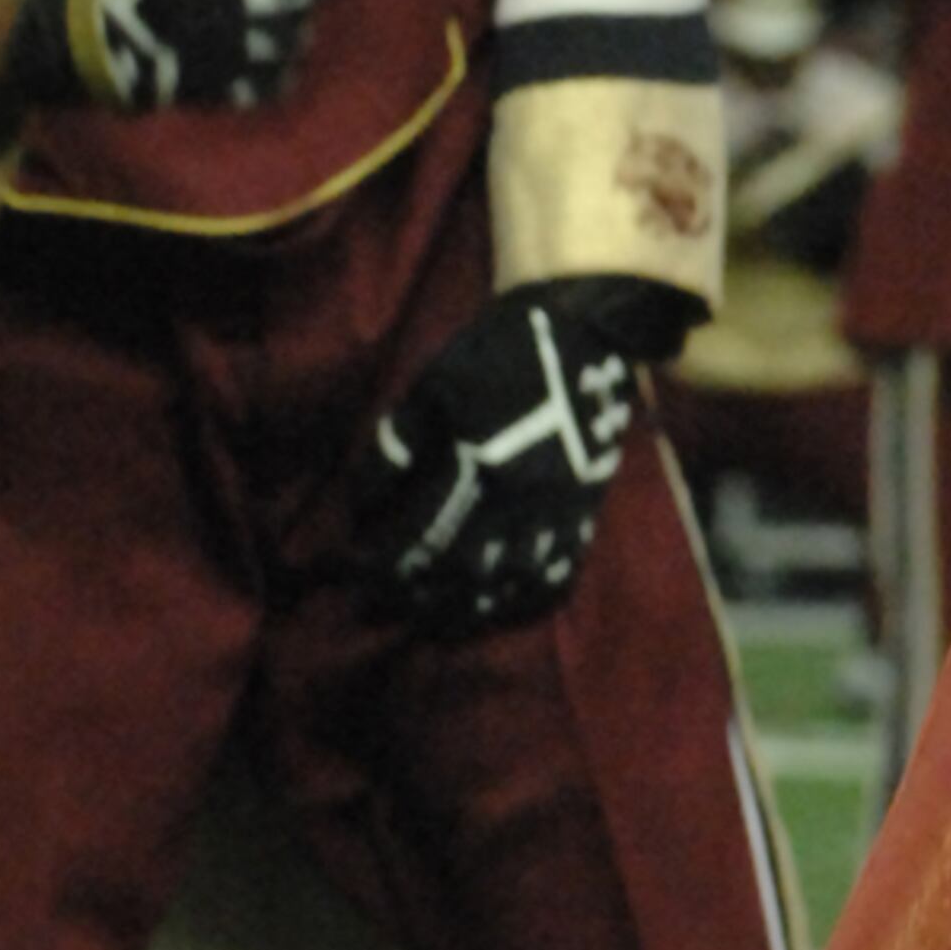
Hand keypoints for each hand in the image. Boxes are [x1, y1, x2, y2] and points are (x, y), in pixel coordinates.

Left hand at [363, 272, 689, 637]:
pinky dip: (528, 596)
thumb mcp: (434, 385)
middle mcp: (518, 497)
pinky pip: (560, 569)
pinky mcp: (585, 508)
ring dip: (473, 606)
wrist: (581, 332)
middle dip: (425, 593)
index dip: (389, 561)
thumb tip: (367, 502)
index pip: (422, 532)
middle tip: (396, 603)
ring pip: (512, 580)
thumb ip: (398, 443)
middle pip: (464, 569)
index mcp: (476, 462)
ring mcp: (557, 507)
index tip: (365, 574)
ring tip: (443, 617)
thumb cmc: (498, 353)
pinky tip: (504, 603)